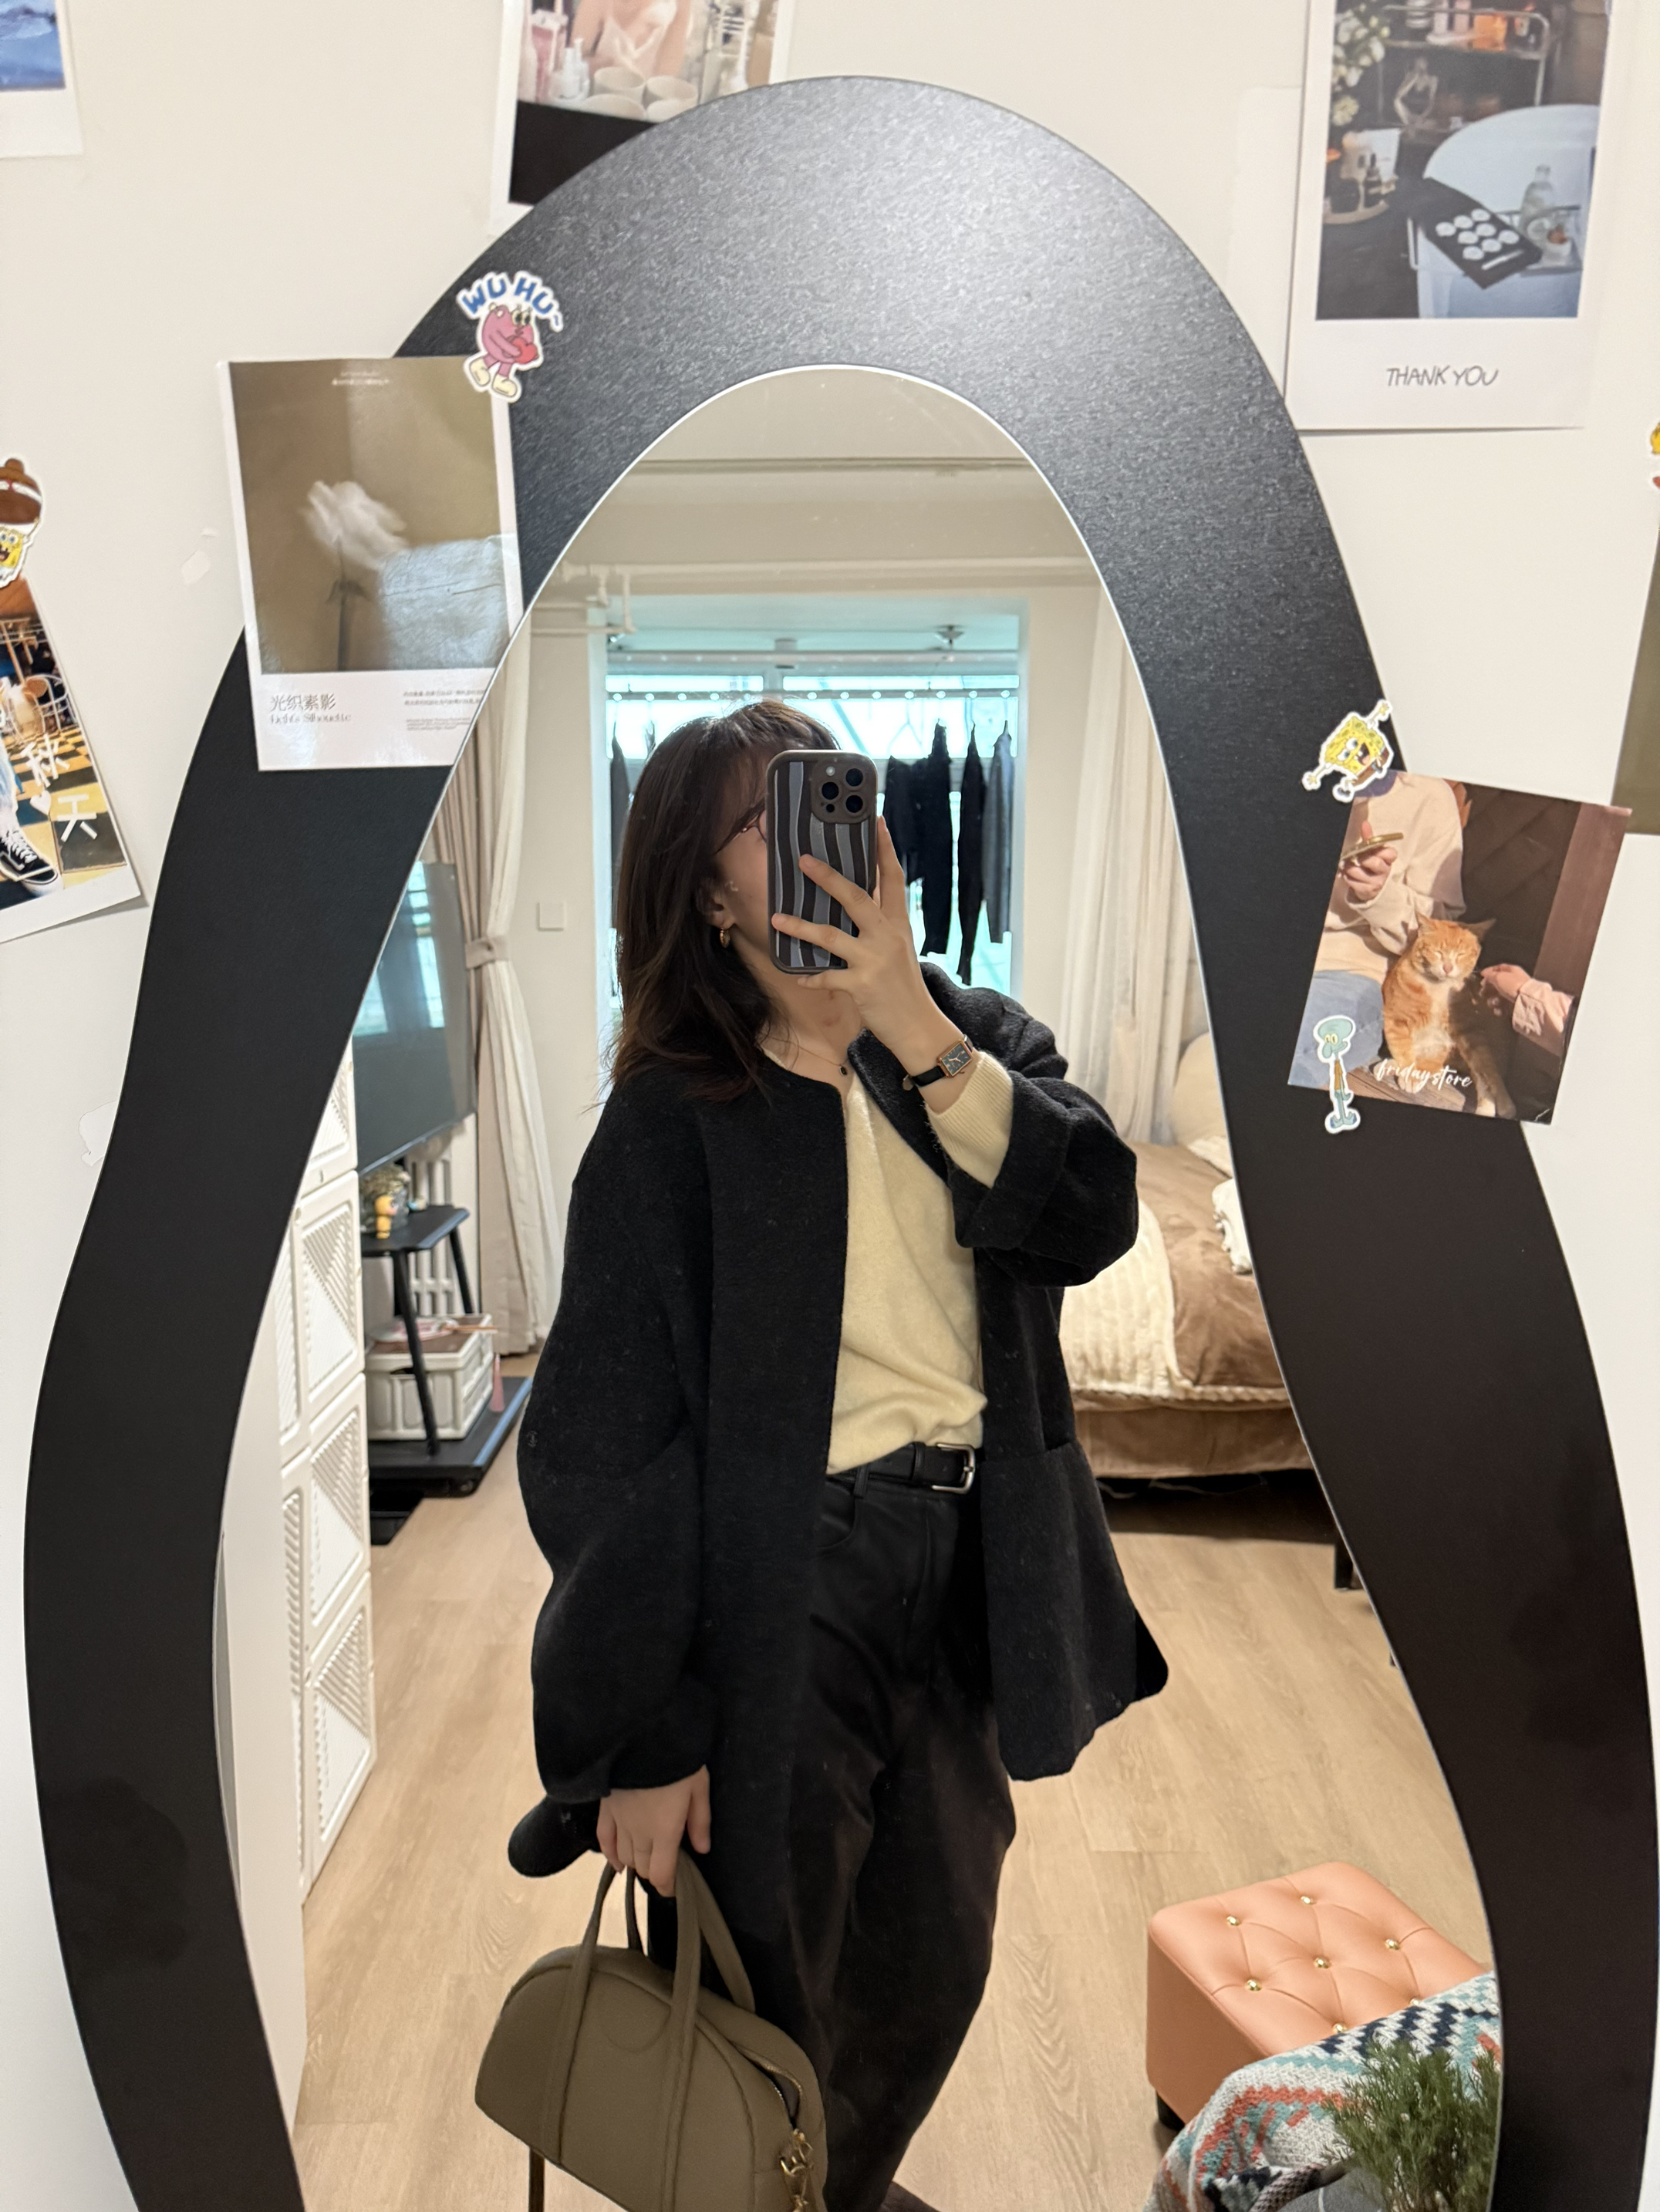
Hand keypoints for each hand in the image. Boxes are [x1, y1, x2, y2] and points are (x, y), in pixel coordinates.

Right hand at [597, 1767, 710, 1897]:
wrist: (641, 1733)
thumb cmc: (676, 1758)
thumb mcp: (698, 1786)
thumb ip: (699, 1820)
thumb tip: (702, 1849)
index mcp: (664, 1831)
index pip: (660, 1873)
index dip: (666, 1886)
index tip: (673, 1889)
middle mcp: (639, 1833)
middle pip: (642, 1866)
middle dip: (654, 1871)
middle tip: (665, 1866)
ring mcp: (619, 1821)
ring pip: (624, 1856)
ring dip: (636, 1862)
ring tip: (646, 1860)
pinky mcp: (606, 1808)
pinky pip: (604, 1839)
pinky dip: (610, 1854)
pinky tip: (616, 1863)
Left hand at [773, 819, 961, 1075]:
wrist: (919, 1026)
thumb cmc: (905, 987)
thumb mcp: (899, 949)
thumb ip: (879, 926)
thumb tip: (855, 904)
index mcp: (898, 924)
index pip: (893, 879)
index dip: (884, 849)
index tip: (875, 821)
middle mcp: (887, 937)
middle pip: (856, 898)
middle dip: (828, 878)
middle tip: (804, 860)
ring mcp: (873, 961)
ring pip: (831, 936)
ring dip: (801, 927)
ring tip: (776, 918)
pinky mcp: (861, 985)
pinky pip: (827, 978)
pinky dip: (810, 978)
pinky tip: (795, 977)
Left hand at [1338, 816, 1396, 904]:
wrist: (1368, 887)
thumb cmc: (1369, 865)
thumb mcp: (1371, 851)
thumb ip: (1369, 838)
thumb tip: (1365, 824)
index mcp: (1389, 859)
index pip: (1390, 853)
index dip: (1380, 851)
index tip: (1371, 850)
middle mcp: (1385, 871)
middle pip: (1374, 862)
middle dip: (1361, 859)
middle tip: (1354, 857)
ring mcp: (1378, 882)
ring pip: (1360, 872)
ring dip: (1350, 868)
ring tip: (1347, 866)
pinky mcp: (1368, 891)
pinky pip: (1353, 882)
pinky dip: (1347, 877)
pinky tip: (1348, 875)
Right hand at [1480, 963, 1530, 1011]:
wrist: (1527, 999)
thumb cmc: (1512, 984)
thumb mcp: (1499, 977)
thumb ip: (1490, 975)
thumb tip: (1484, 974)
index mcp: (1511, 970)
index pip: (1499, 968)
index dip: (1489, 971)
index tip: (1481, 976)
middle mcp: (1514, 980)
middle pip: (1497, 983)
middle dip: (1488, 988)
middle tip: (1482, 993)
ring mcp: (1515, 992)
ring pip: (1499, 995)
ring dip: (1492, 1000)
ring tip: (1492, 1003)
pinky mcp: (1515, 1003)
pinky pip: (1504, 1004)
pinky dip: (1499, 1008)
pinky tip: (1498, 1010)